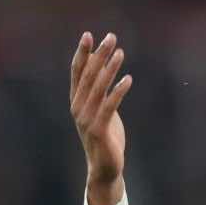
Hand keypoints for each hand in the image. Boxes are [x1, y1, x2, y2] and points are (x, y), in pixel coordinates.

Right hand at [70, 32, 132, 204]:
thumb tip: (107, 76)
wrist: (105, 168)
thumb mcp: (102, 112)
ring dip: (110, 68)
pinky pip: (109, 105)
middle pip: (88, 75)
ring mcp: (86, 118)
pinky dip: (118, 91)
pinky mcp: (98, 129)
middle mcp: (78, 107)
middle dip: (99, 54)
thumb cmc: (106, 139)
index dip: (82, 53)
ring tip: (120, 52)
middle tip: (110, 37)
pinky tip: (128, 79)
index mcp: (77, 101)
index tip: (88, 35)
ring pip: (98, 87)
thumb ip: (101, 95)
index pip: (77, 72)